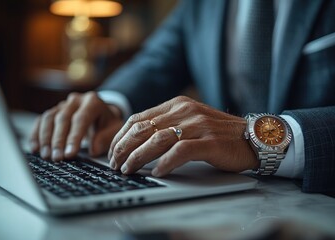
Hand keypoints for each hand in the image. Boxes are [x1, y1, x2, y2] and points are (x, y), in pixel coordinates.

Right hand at [30, 92, 123, 160]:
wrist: (103, 113)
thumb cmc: (108, 123)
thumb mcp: (114, 129)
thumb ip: (106, 138)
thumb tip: (93, 150)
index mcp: (93, 102)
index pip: (81, 119)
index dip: (74, 137)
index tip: (70, 154)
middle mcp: (76, 100)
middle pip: (62, 118)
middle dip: (58, 140)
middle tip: (57, 158)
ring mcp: (63, 104)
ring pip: (49, 118)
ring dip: (45, 138)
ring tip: (46, 156)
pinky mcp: (53, 110)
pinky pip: (41, 121)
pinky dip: (36, 135)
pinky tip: (35, 148)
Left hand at [108, 96, 257, 176]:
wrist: (252, 136)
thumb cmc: (218, 132)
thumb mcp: (189, 121)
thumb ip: (167, 125)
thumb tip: (138, 142)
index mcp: (176, 104)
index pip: (138, 118)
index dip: (121, 136)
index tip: (113, 150)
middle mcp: (184, 111)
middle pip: (143, 129)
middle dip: (123, 148)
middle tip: (114, 163)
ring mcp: (197, 125)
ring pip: (157, 140)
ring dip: (138, 157)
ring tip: (128, 169)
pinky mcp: (209, 141)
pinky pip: (180, 152)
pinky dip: (165, 163)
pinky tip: (156, 171)